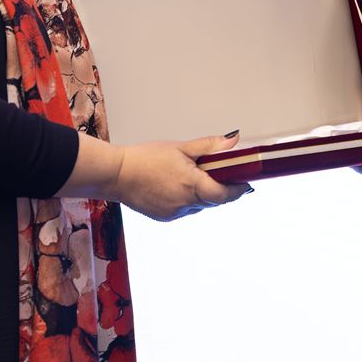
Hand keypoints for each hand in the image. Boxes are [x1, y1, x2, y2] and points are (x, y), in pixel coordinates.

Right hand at [112, 133, 251, 221]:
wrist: (116, 174)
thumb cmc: (144, 159)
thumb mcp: (180, 147)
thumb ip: (209, 147)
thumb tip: (232, 143)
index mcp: (192, 185)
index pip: (225, 195)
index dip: (238, 190)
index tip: (245, 184)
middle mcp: (185, 203)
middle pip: (213, 201)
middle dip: (218, 189)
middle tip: (217, 173)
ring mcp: (174, 213)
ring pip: (198, 206)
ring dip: (201, 194)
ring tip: (189, 177)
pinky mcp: (164, 218)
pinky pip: (184, 210)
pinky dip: (186, 200)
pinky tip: (174, 186)